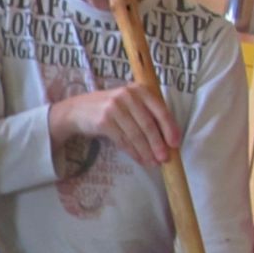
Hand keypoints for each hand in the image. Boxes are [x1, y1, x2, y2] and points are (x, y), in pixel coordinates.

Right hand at [48, 85, 180, 168]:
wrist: (77, 110)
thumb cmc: (109, 108)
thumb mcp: (129, 102)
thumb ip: (146, 113)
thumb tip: (167, 137)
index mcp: (139, 90)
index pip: (159, 110)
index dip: (170, 128)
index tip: (175, 143)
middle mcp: (127, 96)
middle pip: (148, 125)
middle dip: (158, 144)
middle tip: (165, 158)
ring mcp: (114, 108)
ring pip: (136, 135)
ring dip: (146, 151)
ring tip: (153, 163)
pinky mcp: (104, 121)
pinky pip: (123, 140)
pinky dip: (133, 152)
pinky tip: (139, 159)